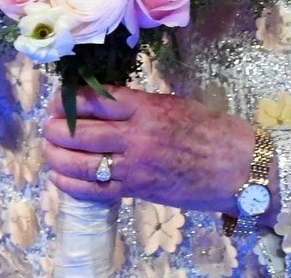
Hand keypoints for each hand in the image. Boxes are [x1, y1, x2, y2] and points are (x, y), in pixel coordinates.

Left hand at [41, 87, 265, 217]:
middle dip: (57, 128)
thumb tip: (106, 102)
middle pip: (80, 131)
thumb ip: (141, 105)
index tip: (60, 99)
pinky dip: (70, 183)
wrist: (240, 169)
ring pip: (80, 162)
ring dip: (57, 155)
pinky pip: (93, 190)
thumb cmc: (214, 132)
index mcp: (148, 108)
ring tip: (50, 149)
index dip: (70, 100)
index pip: (95, 100)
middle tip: (49, 124)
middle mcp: (138, 136)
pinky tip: (60, 176)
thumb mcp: (177, 105)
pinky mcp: (138, 191)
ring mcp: (136, 166)